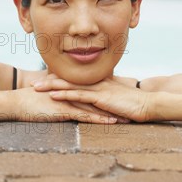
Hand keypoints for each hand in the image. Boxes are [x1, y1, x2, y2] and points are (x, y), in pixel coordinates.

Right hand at [12, 86, 123, 123]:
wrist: (15, 102)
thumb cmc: (29, 99)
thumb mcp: (47, 93)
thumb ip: (58, 90)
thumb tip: (65, 92)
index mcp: (69, 87)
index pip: (92, 90)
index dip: (108, 93)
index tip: (122, 97)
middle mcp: (72, 91)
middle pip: (98, 97)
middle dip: (114, 103)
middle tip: (131, 106)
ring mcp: (69, 100)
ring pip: (95, 107)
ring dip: (111, 112)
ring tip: (127, 117)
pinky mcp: (64, 110)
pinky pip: (85, 116)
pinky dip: (98, 119)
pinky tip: (110, 122)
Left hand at [32, 75, 151, 121]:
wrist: (147, 104)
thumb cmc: (134, 103)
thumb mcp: (117, 98)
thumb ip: (106, 97)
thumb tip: (98, 101)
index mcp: (98, 82)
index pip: (75, 78)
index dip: (59, 78)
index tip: (44, 79)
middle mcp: (96, 82)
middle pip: (68, 79)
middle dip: (50, 80)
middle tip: (33, 82)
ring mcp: (97, 89)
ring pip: (70, 85)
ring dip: (52, 86)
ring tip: (36, 87)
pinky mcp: (100, 98)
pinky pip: (79, 96)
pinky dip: (65, 94)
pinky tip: (53, 95)